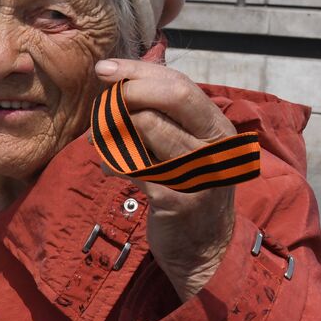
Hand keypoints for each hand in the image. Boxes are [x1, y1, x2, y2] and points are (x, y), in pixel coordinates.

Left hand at [94, 59, 237, 301]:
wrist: (203, 251)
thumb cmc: (188, 190)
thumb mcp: (190, 148)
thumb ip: (166, 115)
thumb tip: (127, 74)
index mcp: (218, 129)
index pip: (179, 84)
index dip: (137, 71)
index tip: (104, 69)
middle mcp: (215, 147)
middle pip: (170, 96)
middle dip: (126, 93)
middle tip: (101, 108)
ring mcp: (199, 173)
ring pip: (145, 126)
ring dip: (112, 132)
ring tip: (103, 145)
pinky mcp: (175, 199)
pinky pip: (130, 165)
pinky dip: (111, 162)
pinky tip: (110, 169)